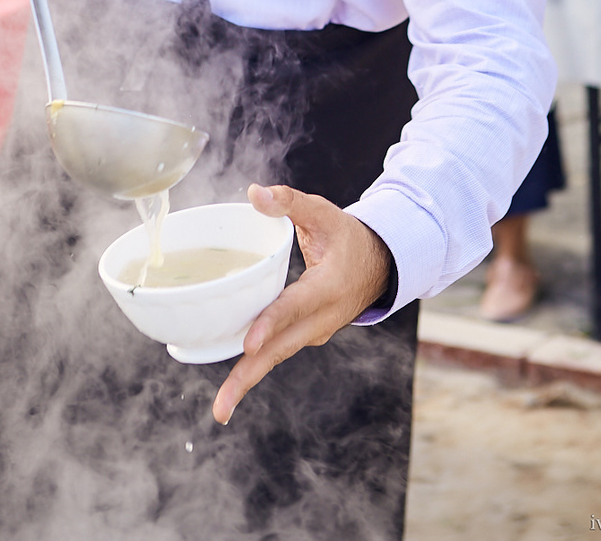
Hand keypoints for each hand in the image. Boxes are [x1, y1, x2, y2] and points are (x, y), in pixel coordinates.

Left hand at [212, 183, 392, 424]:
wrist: (379, 266)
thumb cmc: (347, 237)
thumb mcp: (323, 213)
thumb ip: (289, 201)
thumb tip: (254, 192)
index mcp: (327, 288)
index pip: (294, 307)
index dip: (271, 324)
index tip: (248, 343)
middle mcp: (320, 318)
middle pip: (280, 350)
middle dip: (249, 377)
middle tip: (221, 408)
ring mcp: (314, 332)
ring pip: (277, 356)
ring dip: (249, 379)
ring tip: (222, 408)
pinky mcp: (306, 336)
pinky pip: (278, 352)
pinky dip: (256, 365)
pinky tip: (232, 380)